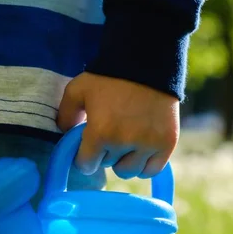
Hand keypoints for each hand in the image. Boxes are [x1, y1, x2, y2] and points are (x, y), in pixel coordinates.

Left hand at [56, 72, 179, 178]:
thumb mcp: (77, 90)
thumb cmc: (108, 77)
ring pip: (129, 171)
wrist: (146, 61)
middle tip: (111, 133)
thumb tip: (67, 137)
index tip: (89, 146)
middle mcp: (124, 143)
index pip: (86, 165)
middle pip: (107, 166)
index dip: (85, 156)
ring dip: (124, 161)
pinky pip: (151, 170)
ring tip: (126, 142)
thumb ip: (65, 116)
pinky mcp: (166, 143)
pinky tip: (141, 149)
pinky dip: (144, 164)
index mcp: (100, 133)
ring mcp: (147, 144)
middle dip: (105, 152)